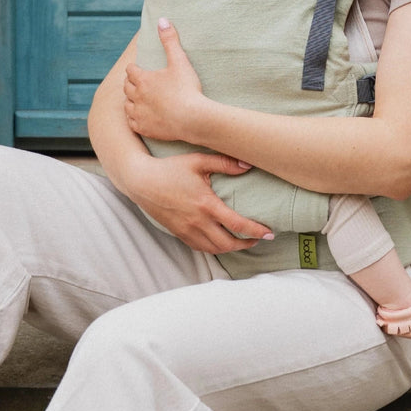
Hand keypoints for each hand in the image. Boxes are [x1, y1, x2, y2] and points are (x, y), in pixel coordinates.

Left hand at [123, 19, 203, 141]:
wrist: (193, 119)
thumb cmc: (187, 89)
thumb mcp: (180, 61)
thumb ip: (170, 40)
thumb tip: (162, 19)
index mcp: (143, 79)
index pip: (131, 70)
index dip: (134, 69)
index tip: (138, 69)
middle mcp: (137, 96)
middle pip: (127, 87)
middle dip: (131, 84)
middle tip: (137, 83)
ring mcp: (139, 113)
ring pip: (127, 105)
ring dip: (130, 101)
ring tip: (137, 99)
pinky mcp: (144, 128)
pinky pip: (132, 122)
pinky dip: (133, 118)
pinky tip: (139, 117)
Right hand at [130, 152, 273, 252]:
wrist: (140, 181)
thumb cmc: (169, 169)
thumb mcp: (198, 161)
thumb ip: (225, 163)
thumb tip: (248, 164)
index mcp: (207, 205)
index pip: (238, 225)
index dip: (257, 231)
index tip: (270, 233)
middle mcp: (198, 222)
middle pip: (229, 244)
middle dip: (247, 244)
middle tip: (259, 239)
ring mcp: (187, 230)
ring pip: (215, 249)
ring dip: (232, 248)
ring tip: (243, 241)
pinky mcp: (179, 233)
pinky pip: (201, 248)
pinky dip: (214, 248)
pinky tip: (221, 241)